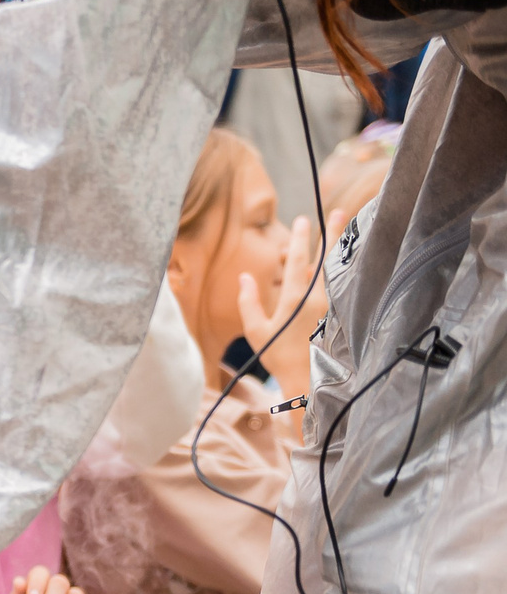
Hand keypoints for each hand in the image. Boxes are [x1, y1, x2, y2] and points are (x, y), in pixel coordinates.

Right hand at [237, 213, 331, 399]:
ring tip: (348, 230)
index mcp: (294, 300)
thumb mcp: (255, 330)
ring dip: (340, 249)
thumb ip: (248, 301)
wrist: (308, 381)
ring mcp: (332, 307)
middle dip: (331, 235)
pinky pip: (342, 286)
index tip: (302, 220)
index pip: (299, 261)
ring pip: (336, 271)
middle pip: (326, 260)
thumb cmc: (277, 357)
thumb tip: (245, 277)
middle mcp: (318, 299)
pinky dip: (344, 270)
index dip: (300, 239)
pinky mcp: (340, 314)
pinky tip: (349, 260)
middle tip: (338, 212)